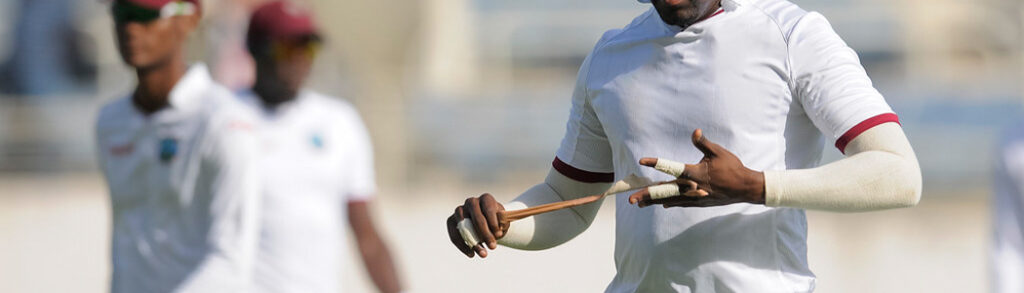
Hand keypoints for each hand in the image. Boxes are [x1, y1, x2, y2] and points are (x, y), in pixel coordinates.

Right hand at [445, 193, 506, 257]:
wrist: (487, 224)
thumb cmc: (497, 222)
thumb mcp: (503, 221)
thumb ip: (502, 224)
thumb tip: (496, 233)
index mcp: (486, 199)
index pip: (488, 209)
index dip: (494, 222)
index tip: (499, 235)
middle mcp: (471, 202)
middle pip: (477, 217)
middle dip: (485, 234)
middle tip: (493, 247)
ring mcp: (460, 210)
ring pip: (464, 227)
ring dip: (474, 242)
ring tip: (484, 254)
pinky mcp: (451, 221)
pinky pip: (454, 234)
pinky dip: (463, 246)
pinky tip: (471, 254)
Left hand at [628, 129, 765, 207]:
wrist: (745, 188)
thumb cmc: (732, 167)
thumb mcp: (718, 152)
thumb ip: (703, 143)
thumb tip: (695, 132)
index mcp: (695, 173)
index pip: (672, 167)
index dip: (656, 163)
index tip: (643, 160)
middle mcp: (692, 187)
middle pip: (665, 191)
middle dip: (648, 195)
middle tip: (632, 199)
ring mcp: (694, 197)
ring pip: (670, 199)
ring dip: (654, 201)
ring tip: (640, 204)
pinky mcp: (699, 202)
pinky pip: (681, 203)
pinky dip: (670, 202)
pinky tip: (662, 204)